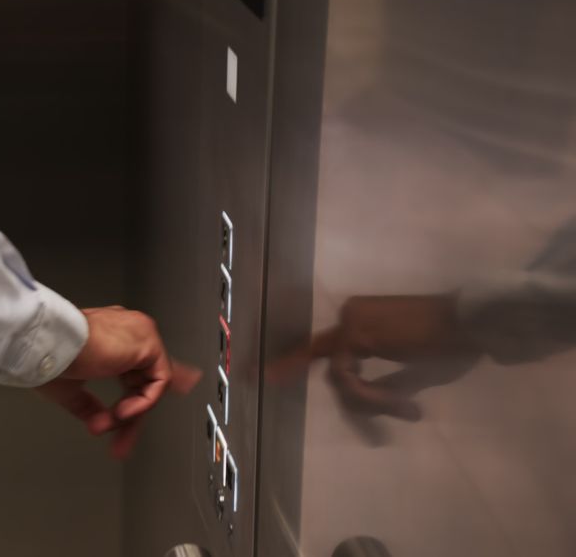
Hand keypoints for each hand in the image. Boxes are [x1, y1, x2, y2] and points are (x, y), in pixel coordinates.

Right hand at [35, 306, 199, 458]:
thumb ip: (89, 404)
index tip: (130, 419)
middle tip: (119, 444)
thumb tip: (100, 422)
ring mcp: (139, 334)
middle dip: (130, 417)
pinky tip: (122, 414)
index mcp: (109, 334)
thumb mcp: (70, 388)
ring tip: (109, 425)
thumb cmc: (47, 356)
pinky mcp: (148, 344)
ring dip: (131, 414)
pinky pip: (159, 382)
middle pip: (141, 381)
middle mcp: (127, 331)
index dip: (136, 396)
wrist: (46, 344)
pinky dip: (143, 403)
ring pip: (150, 384)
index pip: (133, 367)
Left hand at [269, 294, 480, 420]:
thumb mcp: (414, 370)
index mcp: (362, 319)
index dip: (288, 362)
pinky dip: (373, 397)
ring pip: (341, 380)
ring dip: (373, 402)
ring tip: (410, 409)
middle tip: (380, 413)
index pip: (319, 347)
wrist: (474, 322)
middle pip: (335, 371)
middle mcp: (350, 316)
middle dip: (357, 401)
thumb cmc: (452, 344)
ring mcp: (350, 323)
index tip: (254, 376)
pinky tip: (405, 405)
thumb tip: (365, 404)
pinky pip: (349, 380)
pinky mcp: (356, 335)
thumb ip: (385, 384)